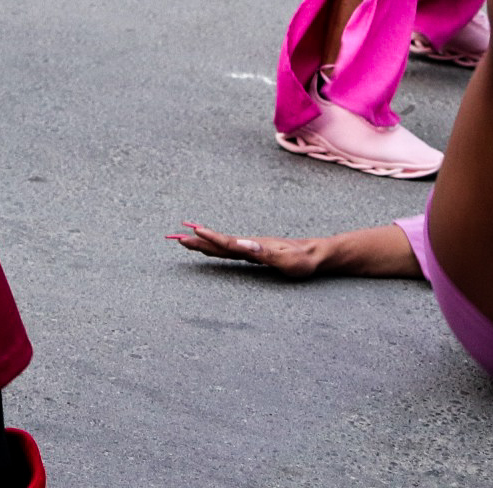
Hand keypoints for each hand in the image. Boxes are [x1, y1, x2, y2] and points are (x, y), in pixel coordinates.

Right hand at [168, 222, 331, 279]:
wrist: (317, 254)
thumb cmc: (303, 260)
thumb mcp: (286, 260)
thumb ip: (266, 253)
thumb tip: (244, 245)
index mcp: (254, 246)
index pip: (227, 243)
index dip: (209, 239)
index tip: (191, 233)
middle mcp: (250, 245)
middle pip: (219, 243)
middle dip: (198, 241)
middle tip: (175, 237)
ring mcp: (252, 248)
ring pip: (223, 245)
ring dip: (204, 243)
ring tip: (187, 239)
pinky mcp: (256, 253)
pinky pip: (231, 249)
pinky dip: (217, 247)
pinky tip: (214, 247)